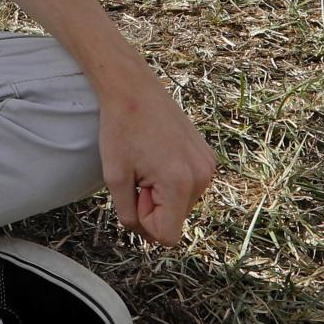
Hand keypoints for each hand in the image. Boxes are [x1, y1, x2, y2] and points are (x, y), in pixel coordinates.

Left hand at [95, 72, 216, 246]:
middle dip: (154, 206)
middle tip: (139, 174)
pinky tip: (159, 156)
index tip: (135, 193)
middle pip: (175, 220)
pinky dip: (172, 181)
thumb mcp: (114, 178)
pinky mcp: (208, 156)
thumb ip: (129, 215)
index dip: (145, 223)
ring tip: (148, 163)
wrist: (133, 88)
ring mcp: (208, 165)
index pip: (167, 236)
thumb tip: (147, 234)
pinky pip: (189, 186)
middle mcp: (202, 176)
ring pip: (182, 204)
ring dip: (162, 194)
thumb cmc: (120, 128)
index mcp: (180, 183)